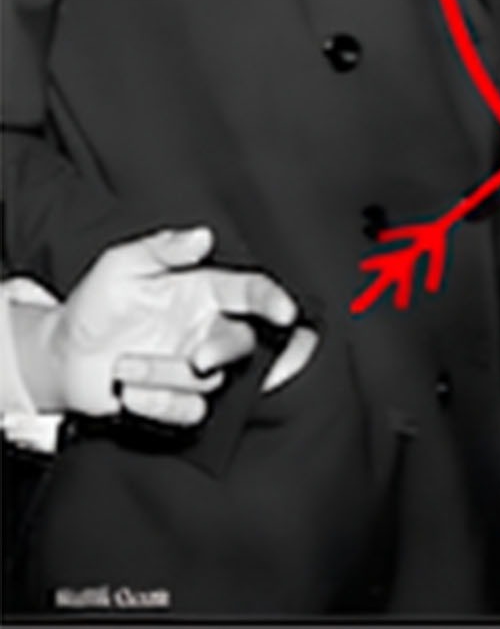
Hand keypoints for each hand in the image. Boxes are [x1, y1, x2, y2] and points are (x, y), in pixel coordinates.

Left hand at [22, 227, 298, 423]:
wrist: (64, 357)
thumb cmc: (97, 303)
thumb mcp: (121, 265)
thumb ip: (162, 248)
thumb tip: (204, 236)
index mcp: (202, 292)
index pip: (249, 292)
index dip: (272, 300)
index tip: (285, 313)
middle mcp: (206, 329)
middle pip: (243, 341)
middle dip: (224, 351)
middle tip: (198, 358)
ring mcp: (195, 368)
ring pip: (208, 381)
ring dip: (162, 377)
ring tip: (122, 366)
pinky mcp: (180, 401)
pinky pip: (190, 412)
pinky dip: (157, 404)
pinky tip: (130, 393)